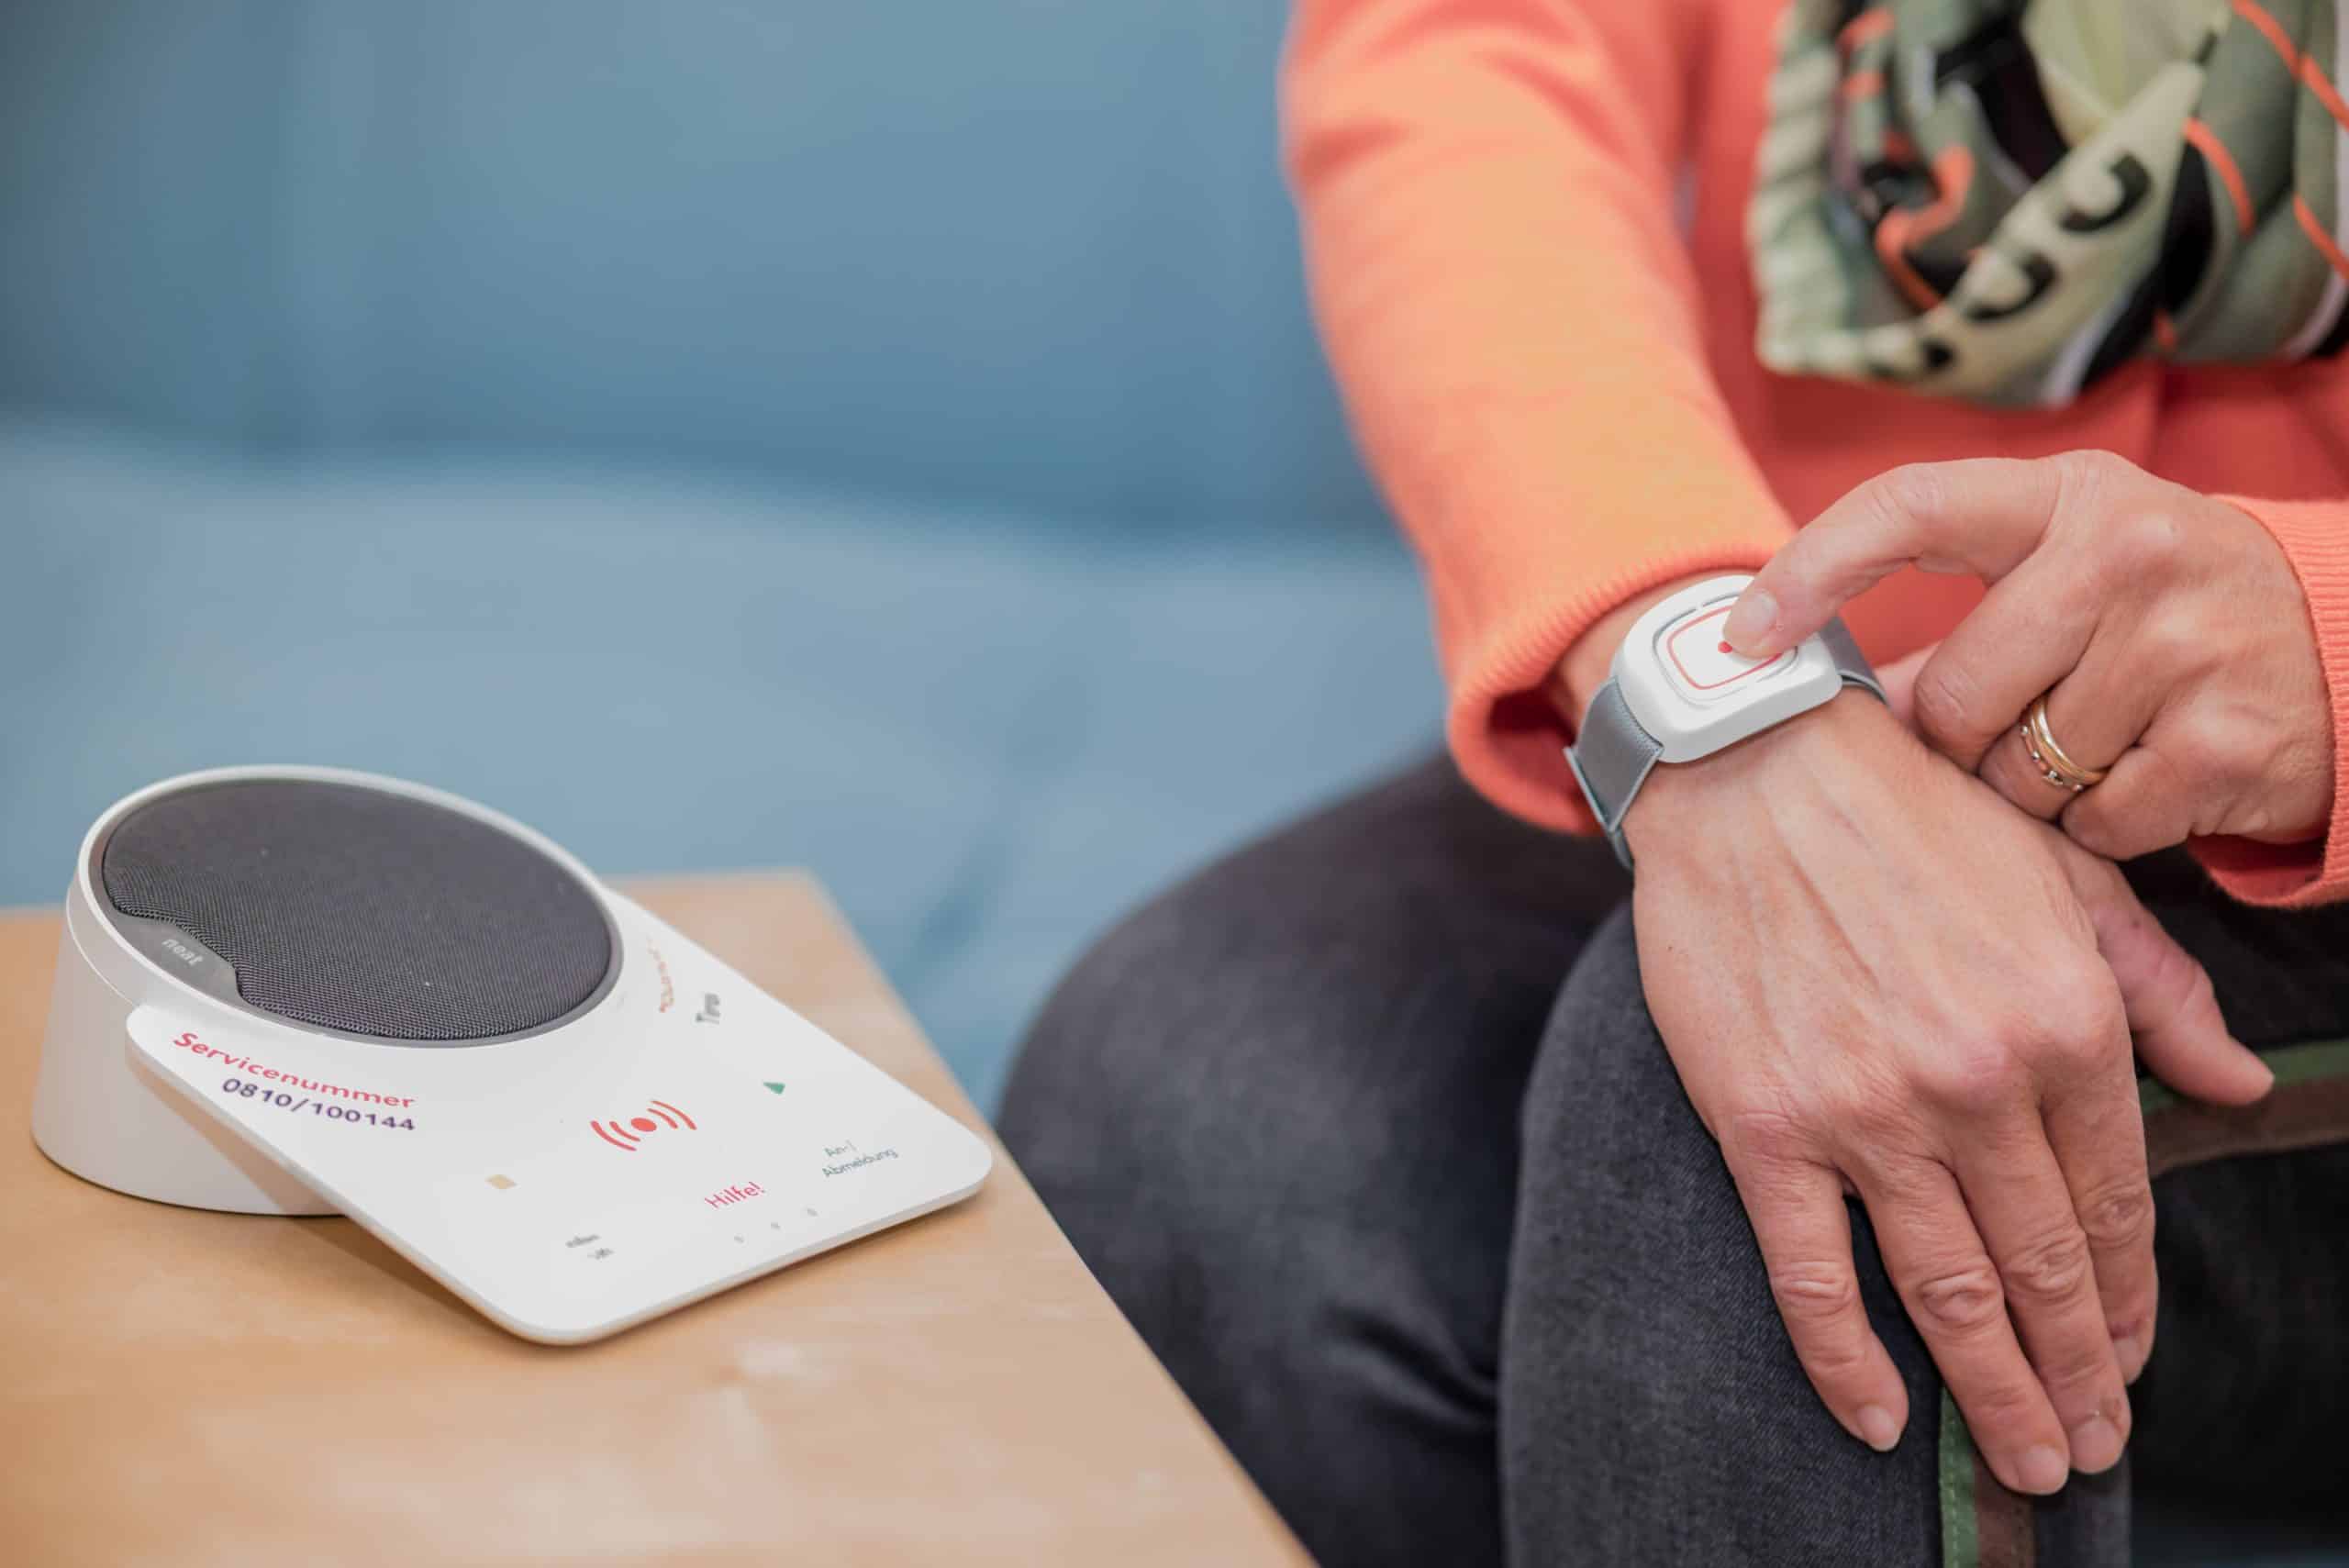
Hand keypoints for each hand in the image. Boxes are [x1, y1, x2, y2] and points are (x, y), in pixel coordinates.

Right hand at [1625, 692, 2271, 1491]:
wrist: (1750, 769)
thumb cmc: (1911, 817)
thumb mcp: (2064, 881)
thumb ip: (2157, 991)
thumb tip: (2235, 1089)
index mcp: (2065, 1021)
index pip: (2115, 1206)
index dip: (2129, 1303)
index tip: (2129, 1362)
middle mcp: (1979, 1082)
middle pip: (2043, 1272)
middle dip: (2077, 1378)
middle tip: (2088, 1447)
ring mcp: (1867, 1111)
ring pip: (1946, 1291)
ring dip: (1994, 1393)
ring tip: (2028, 1460)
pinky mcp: (1764, 1124)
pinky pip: (1810, 1272)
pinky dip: (1844, 1360)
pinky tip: (1877, 1418)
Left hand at [1721, 452, 2332, 859]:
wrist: (2340, 656)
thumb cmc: (2150, 621)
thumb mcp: (2062, 581)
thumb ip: (1951, 626)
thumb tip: (1797, 690)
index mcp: (2067, 496)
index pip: (1910, 508)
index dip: (1811, 569)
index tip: (1739, 634)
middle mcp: (2132, 548)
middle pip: (1955, 692)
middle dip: (1963, 737)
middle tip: (2022, 725)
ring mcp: (2188, 640)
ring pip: (2020, 769)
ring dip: (2035, 788)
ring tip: (2097, 744)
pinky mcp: (2230, 737)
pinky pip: (2097, 826)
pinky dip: (2106, 827)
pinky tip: (2150, 778)